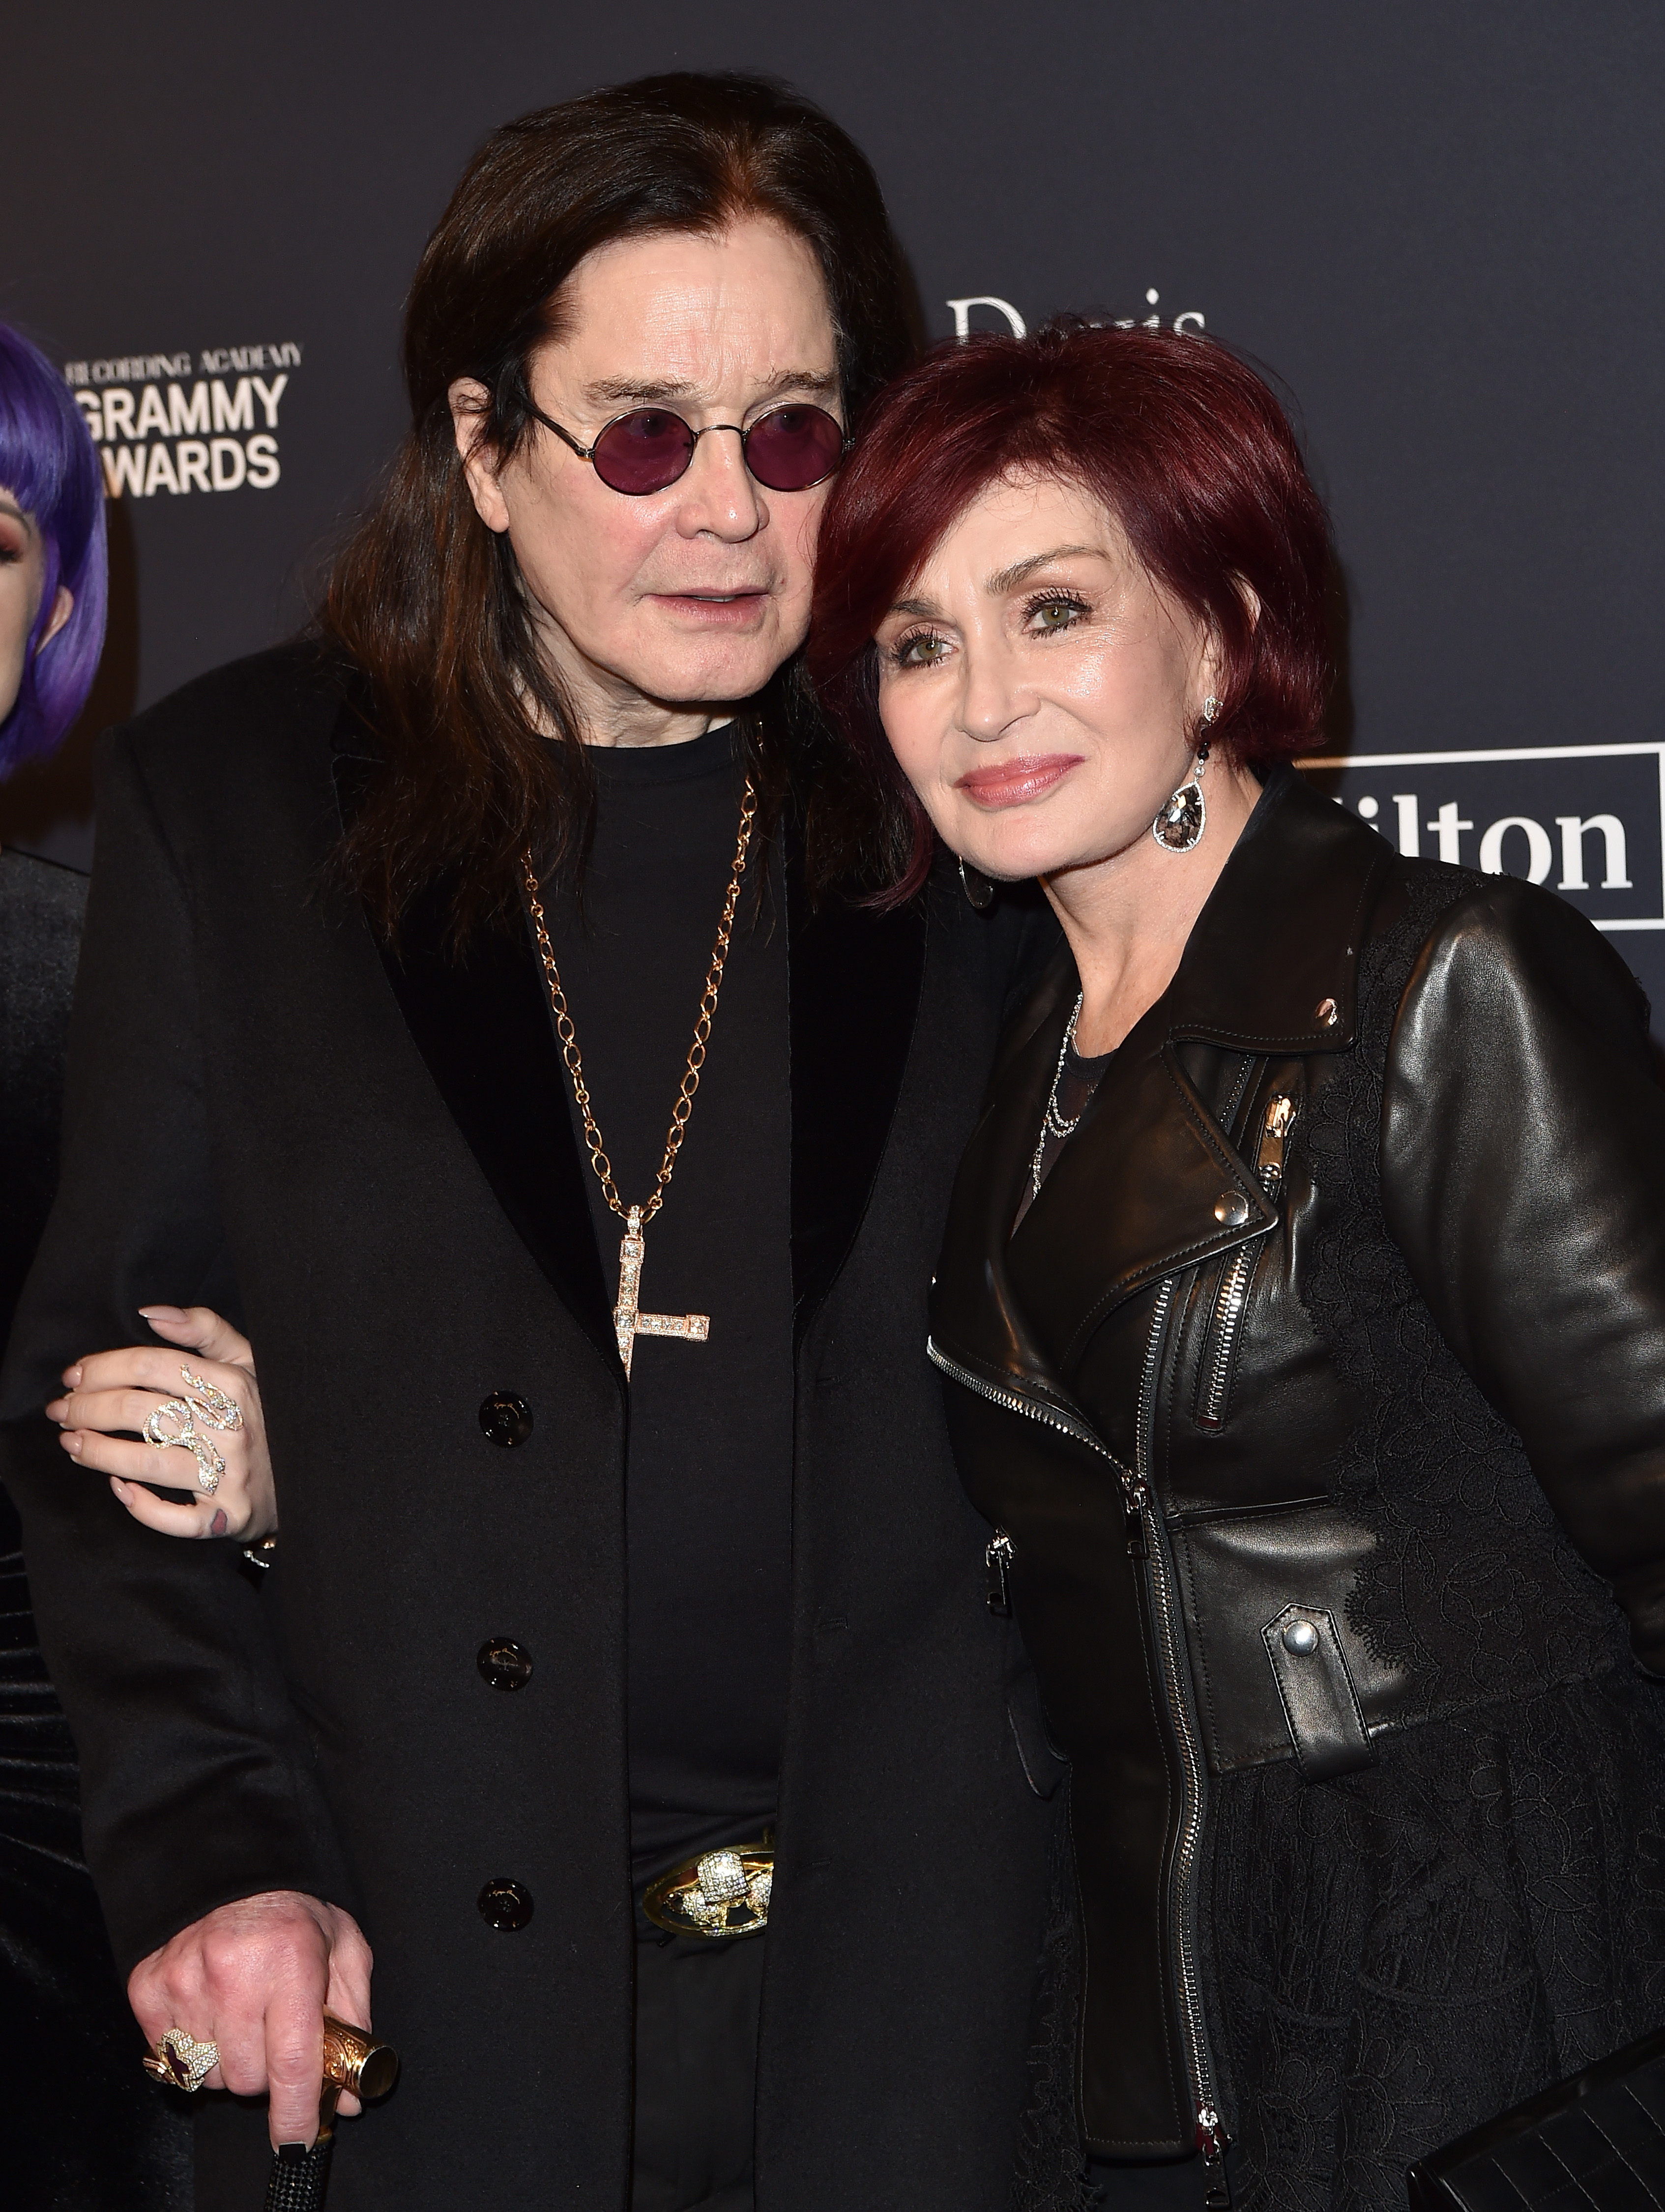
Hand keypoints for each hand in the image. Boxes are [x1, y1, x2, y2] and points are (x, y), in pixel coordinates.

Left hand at [46, 1306, 275, 1540]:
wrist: (308, 1476)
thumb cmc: (266, 1414)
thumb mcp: (248, 1362)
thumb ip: (204, 1330)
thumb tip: (151, 1312)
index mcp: (234, 1384)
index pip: (152, 1365)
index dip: (103, 1368)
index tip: (74, 1376)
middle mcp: (232, 1427)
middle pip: (139, 1409)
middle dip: (87, 1408)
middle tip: (61, 1411)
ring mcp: (229, 1474)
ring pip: (146, 1461)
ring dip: (96, 1452)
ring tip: (70, 1443)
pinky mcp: (227, 1515)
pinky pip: (175, 1518)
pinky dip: (140, 1506)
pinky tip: (118, 1488)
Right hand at [129, 1891, 372, 2144]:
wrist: (233, 1866)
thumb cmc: (295, 1914)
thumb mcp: (343, 1951)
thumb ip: (352, 2023)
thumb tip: (347, 2099)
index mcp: (290, 1961)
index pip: (291, 2063)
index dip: (294, 2113)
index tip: (296, 2140)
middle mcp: (233, 1973)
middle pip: (246, 2078)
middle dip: (265, 2070)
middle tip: (272, 2033)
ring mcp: (184, 1980)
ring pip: (207, 2074)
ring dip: (228, 2059)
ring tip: (242, 2013)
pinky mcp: (148, 1986)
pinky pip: (168, 2056)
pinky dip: (191, 2045)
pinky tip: (209, 2008)